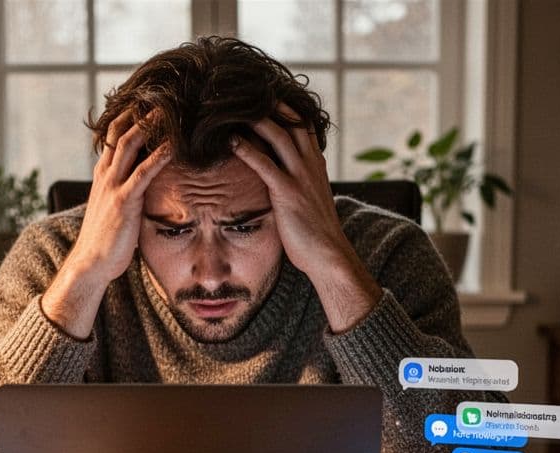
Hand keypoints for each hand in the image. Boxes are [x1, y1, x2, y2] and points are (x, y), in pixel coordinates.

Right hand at [41, 111, 171, 338]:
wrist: (91, 262)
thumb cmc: (106, 238)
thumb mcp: (113, 206)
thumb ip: (126, 190)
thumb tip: (145, 183)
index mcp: (102, 173)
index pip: (113, 133)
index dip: (129, 115)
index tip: (149, 101)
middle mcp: (105, 174)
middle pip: (119, 130)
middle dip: (140, 111)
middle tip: (162, 94)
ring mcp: (113, 186)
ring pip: (129, 144)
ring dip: (149, 124)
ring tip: (170, 109)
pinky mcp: (124, 200)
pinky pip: (143, 172)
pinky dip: (160, 155)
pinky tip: (175, 145)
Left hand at [230, 106, 380, 332]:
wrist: (328, 255)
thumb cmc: (315, 233)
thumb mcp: (310, 199)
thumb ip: (298, 181)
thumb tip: (280, 175)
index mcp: (316, 164)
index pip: (303, 124)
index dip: (285, 106)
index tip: (265, 94)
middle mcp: (310, 164)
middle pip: (291, 121)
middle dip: (269, 103)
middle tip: (244, 90)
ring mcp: (300, 177)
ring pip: (278, 135)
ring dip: (255, 118)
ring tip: (233, 106)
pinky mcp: (288, 192)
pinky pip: (265, 164)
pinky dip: (247, 149)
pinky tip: (230, 140)